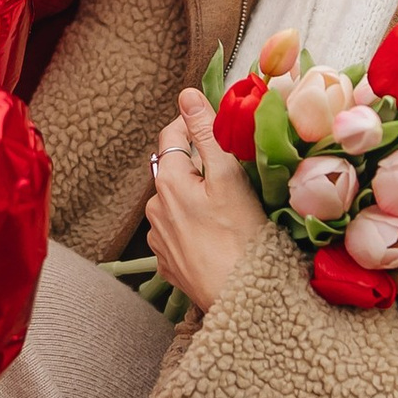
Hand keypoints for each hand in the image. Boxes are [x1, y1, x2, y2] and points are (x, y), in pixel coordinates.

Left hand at [144, 86, 269, 316]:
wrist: (242, 301)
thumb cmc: (241, 239)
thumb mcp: (228, 176)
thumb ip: (206, 133)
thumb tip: (187, 95)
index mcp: (167, 182)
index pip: (172, 135)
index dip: (194, 124)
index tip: (218, 126)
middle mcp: (155, 209)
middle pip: (174, 170)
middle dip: (198, 164)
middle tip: (233, 171)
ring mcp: (160, 239)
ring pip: (176, 202)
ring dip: (195, 197)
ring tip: (228, 208)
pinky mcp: (170, 264)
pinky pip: (180, 232)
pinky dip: (195, 226)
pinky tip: (219, 235)